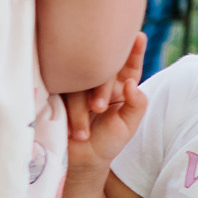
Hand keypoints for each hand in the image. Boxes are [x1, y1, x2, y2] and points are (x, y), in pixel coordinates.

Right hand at [63, 36, 146, 171]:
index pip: (129, 65)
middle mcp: (99, 82)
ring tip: (84, 131)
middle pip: (103, 67)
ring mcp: (78, 85)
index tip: (139, 36)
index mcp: (120, 86)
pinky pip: (61, 88)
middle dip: (101, 86)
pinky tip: (68, 122)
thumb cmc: (107, 143)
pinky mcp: (58, 92)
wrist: (80, 160)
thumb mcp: (128, 126)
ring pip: (80, 80)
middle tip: (99, 109)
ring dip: (81, 106)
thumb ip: (137, 104)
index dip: (135, 51)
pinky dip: (67, 106)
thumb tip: (131, 83)